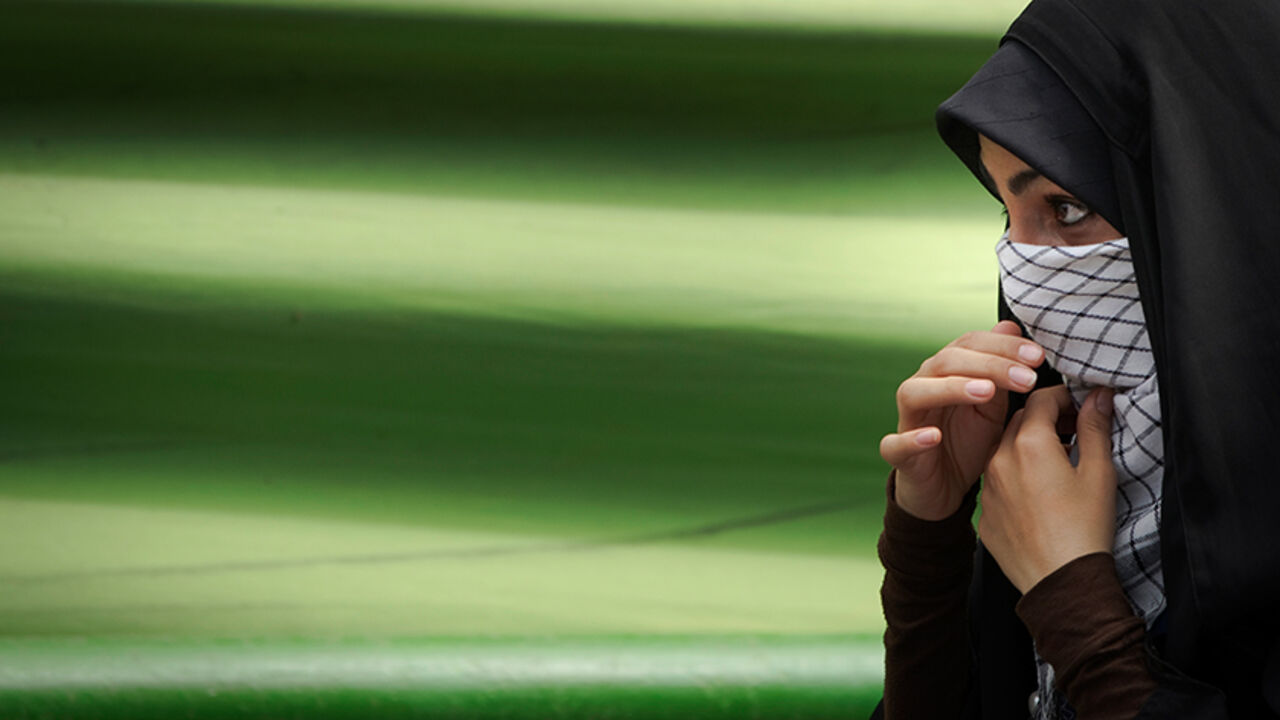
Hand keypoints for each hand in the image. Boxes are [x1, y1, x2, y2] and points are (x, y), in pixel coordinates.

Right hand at [879, 321, 1043, 520]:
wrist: (945, 487)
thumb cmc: (968, 441)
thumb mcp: (993, 406)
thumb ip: (1000, 369)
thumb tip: (1010, 325)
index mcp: (946, 372)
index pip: (970, 344)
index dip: (1003, 346)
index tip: (1038, 357)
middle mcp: (923, 386)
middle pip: (946, 362)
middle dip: (990, 365)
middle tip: (1026, 378)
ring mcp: (908, 419)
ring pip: (916, 392)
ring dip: (951, 388)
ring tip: (986, 392)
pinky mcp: (898, 453)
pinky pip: (895, 442)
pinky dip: (913, 438)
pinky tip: (934, 436)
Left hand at [979, 385, 1115, 592]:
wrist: (1061, 583)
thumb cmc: (1084, 528)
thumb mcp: (1098, 472)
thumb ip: (1095, 428)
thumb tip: (1098, 396)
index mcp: (1029, 445)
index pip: (1041, 399)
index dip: (1063, 397)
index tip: (1080, 405)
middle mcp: (999, 461)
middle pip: (1020, 422)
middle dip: (1046, 419)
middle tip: (1074, 430)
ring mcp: (988, 489)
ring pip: (1005, 452)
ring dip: (1028, 448)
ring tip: (1058, 462)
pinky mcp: (985, 514)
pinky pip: (997, 484)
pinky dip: (1016, 478)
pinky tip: (1039, 494)